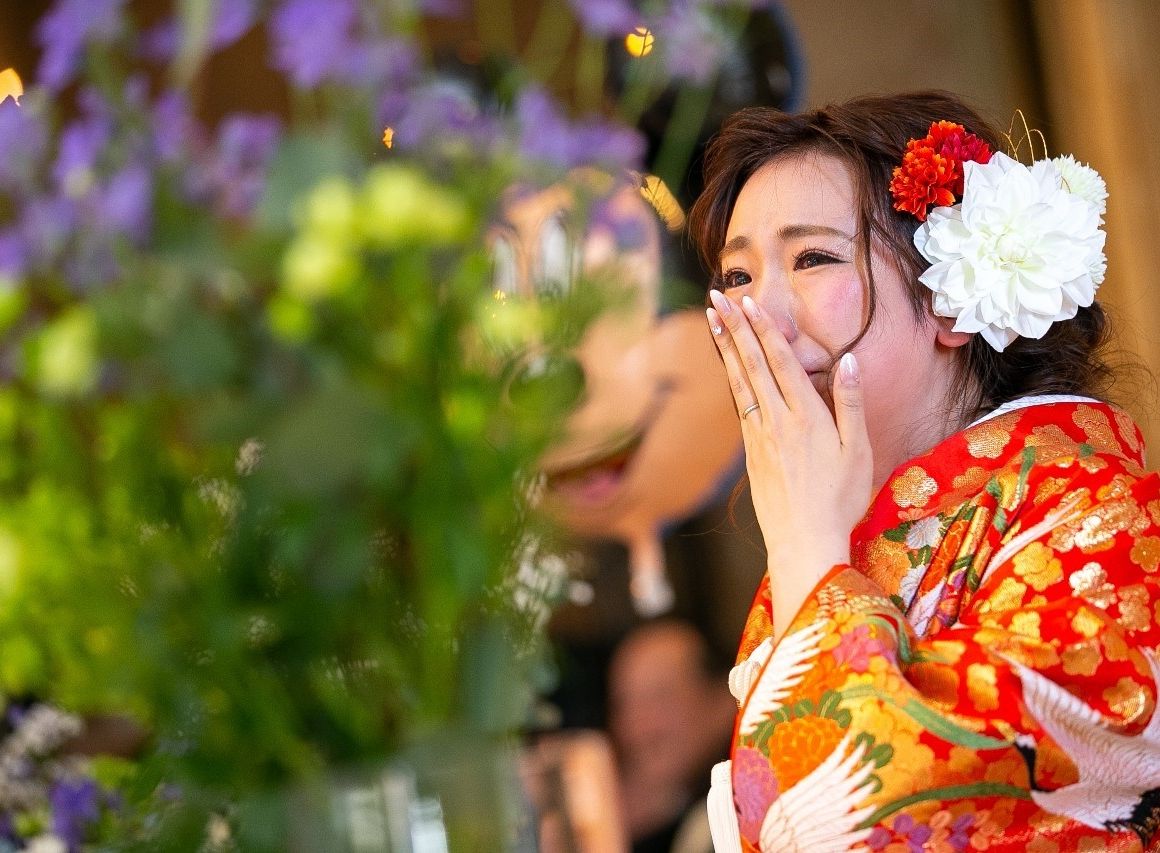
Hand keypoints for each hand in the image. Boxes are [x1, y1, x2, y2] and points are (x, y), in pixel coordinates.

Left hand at [706, 290, 872, 637]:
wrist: (804, 543)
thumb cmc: (840, 499)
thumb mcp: (858, 451)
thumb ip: (850, 403)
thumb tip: (848, 359)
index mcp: (806, 415)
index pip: (780, 361)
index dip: (763, 328)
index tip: (747, 301)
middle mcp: (776, 420)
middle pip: (751, 364)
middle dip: (735, 327)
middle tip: (716, 297)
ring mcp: (759, 436)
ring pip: (739, 381)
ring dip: (726, 347)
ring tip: (712, 321)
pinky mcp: (750, 453)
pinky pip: (739, 405)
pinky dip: (731, 379)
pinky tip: (727, 367)